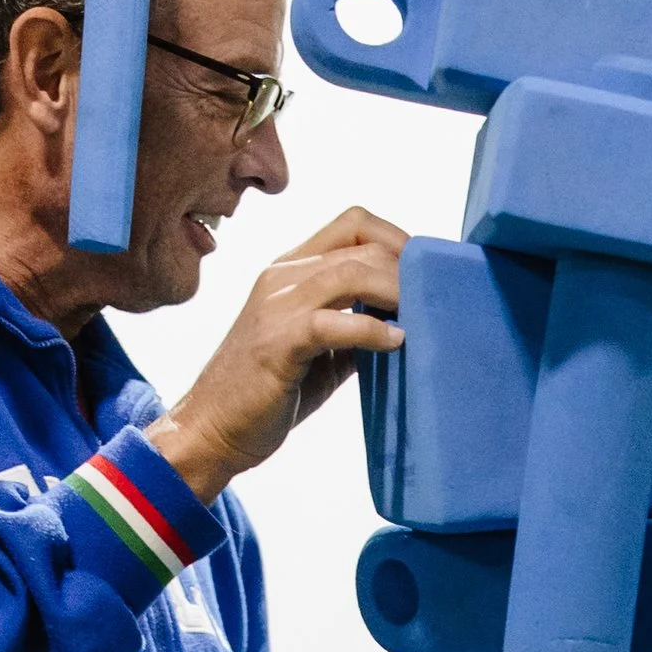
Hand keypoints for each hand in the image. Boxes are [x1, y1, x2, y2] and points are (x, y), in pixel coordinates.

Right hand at [148, 208, 406, 505]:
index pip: (353, 223)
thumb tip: (404, 323)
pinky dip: (373, 331)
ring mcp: (276, 306)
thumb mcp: (318, 350)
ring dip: (398, 293)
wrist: (212, 428)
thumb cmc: (267, 392)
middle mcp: (281, 276)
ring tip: (424, 318)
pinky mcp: (278, 343)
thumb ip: (354, 327)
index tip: (429, 274)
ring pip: (351, 273)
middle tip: (439, 302)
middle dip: (409, 269)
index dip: (399, 240)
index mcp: (291, 270)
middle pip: (361, 244)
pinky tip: (397, 344)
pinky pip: (333, 323)